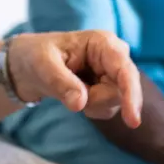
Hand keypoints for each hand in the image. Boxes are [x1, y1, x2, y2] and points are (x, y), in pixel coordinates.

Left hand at [7, 31, 141, 128]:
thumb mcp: (42, 65)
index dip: (131, 94)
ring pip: (114, 102)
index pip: (124, 70)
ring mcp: (114, 72)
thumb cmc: (36, 56)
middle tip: (69, 94)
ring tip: (70, 90)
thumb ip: (61, 82)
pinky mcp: (111, 87)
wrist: (30, 65)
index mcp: (103, 43)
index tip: (133, 121)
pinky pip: (108, 108)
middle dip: (96, 101)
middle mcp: (115, 56)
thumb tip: (80, 103)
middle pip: (120, 91)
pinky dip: (91, 108)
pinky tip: (77, 95)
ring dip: (91, 105)